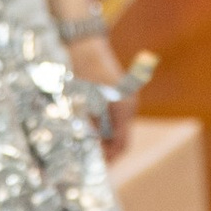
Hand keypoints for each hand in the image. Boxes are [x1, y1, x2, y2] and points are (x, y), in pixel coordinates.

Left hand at [67, 32, 129, 158]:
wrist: (84, 43)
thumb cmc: (80, 71)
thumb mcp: (80, 103)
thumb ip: (88, 128)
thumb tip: (89, 150)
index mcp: (123, 109)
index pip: (120, 145)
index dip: (108, 159)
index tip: (94, 167)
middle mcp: (130, 106)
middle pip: (121, 139)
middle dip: (106, 151)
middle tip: (88, 160)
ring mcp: (128, 99)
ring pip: (118, 129)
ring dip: (104, 139)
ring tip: (87, 146)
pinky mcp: (122, 94)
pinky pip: (116, 119)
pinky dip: (105, 127)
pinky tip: (90, 129)